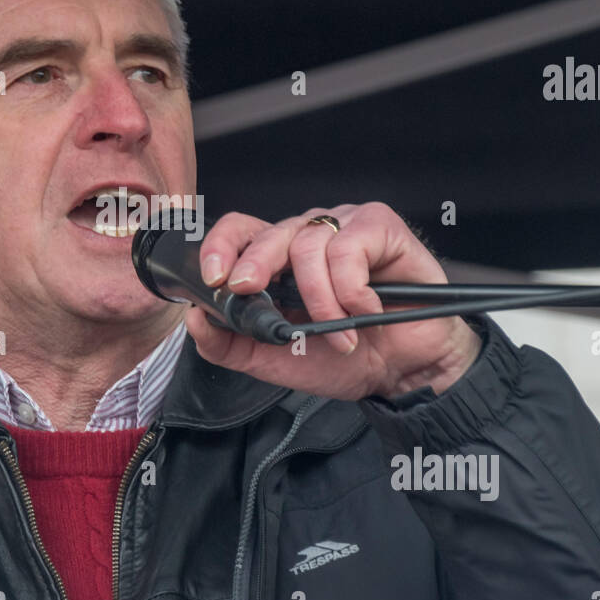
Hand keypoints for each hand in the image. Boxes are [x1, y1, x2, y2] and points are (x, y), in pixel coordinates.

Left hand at [184, 203, 481, 401]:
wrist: (403, 372)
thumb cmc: (345, 358)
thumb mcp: (275, 359)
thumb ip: (230, 344)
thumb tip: (195, 317)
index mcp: (279, 261)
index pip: (240, 232)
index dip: (221, 246)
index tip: (214, 279)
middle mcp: (308, 237)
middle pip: (269, 231)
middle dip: (254, 264)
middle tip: (250, 291)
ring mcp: (344, 227)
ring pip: (309, 244)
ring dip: (320, 298)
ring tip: (340, 332)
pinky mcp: (381, 227)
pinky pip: (349, 245)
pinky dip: (351, 287)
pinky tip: (365, 310)